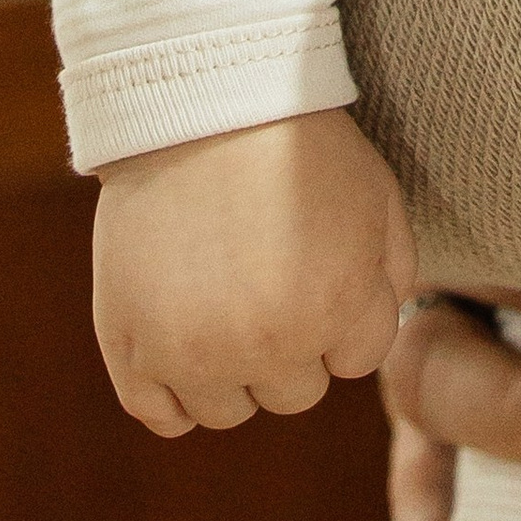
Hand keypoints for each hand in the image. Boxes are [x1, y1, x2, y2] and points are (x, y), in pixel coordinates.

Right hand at [90, 105, 417, 437]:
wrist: (197, 105)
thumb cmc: (296, 144)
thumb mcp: (377, 197)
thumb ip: (391, 275)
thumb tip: (372, 332)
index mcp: (334, 309)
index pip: (354, 361)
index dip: (342, 314)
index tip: (318, 270)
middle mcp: (266, 345)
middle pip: (293, 393)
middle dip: (292, 345)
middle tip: (267, 280)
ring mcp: (191, 353)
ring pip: (228, 411)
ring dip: (232, 371)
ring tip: (221, 302)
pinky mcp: (129, 349)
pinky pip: (160, 415)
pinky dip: (172, 392)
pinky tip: (181, 346)